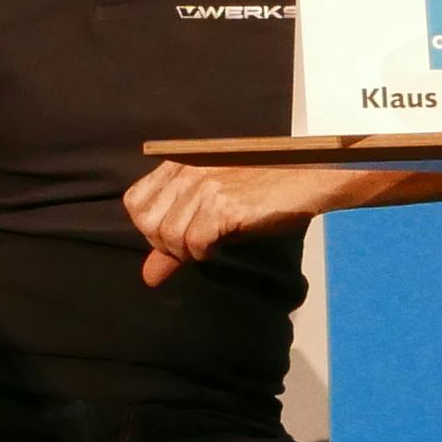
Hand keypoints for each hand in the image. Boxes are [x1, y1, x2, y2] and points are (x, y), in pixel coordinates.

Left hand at [123, 163, 340, 285]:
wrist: (306, 180)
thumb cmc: (261, 193)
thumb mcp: (212, 209)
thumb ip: (175, 240)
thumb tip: (148, 277)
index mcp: (181, 164)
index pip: (135, 201)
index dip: (149, 228)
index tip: (174, 236)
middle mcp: (189, 171)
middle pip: (147, 223)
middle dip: (165, 245)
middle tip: (193, 246)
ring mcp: (206, 186)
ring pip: (169, 236)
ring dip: (187, 252)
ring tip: (210, 246)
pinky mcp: (225, 205)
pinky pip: (196, 243)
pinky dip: (206, 254)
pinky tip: (221, 247)